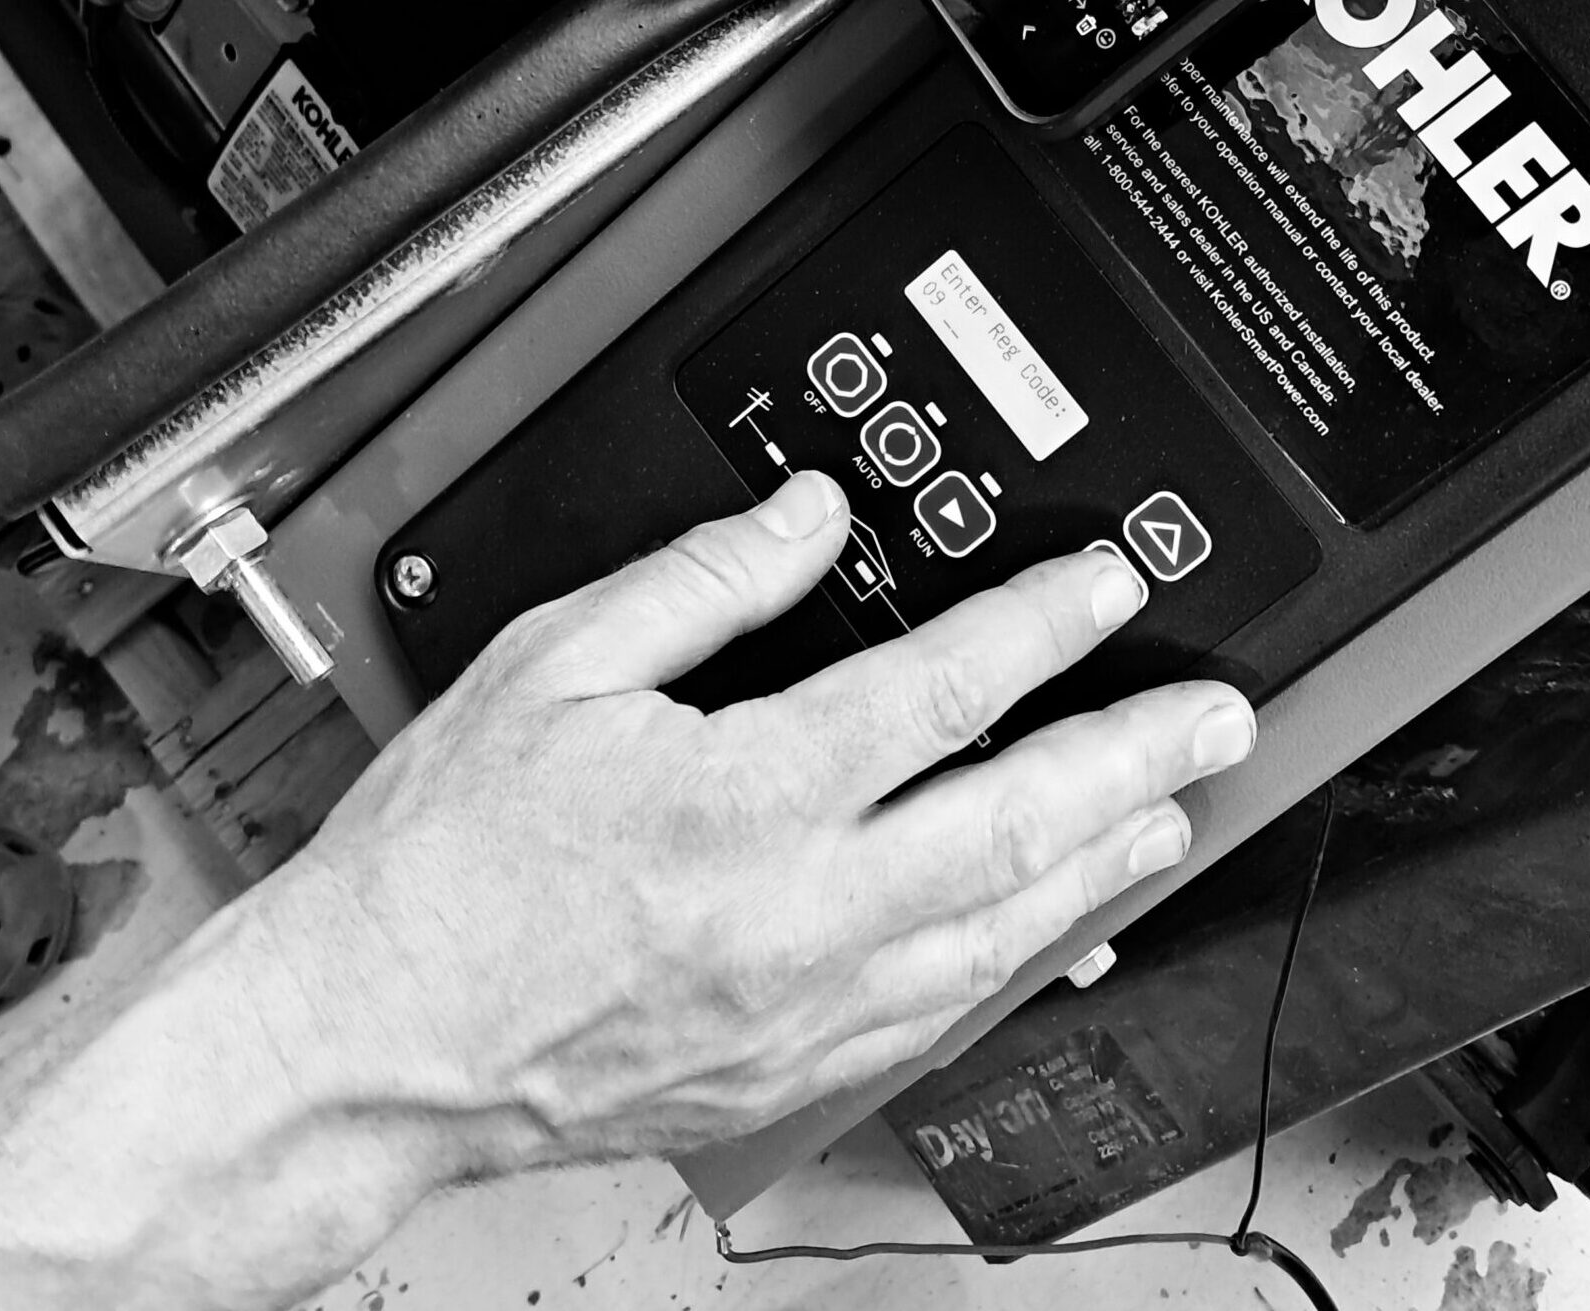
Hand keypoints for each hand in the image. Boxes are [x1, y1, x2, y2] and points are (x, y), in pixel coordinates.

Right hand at [281, 470, 1254, 1162]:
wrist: (372, 1042)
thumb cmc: (445, 861)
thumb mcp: (551, 668)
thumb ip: (698, 581)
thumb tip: (802, 516)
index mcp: (741, 795)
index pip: (940, 690)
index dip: (1043, 626)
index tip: (1105, 584)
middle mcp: (795, 912)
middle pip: (1018, 823)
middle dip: (1137, 758)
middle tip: (1217, 717)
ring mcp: (802, 1009)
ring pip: (1003, 931)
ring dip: (1103, 863)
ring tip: (1171, 813)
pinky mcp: (786, 1074)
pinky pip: (941, 1018)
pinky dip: (1020, 964)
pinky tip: (1058, 936)